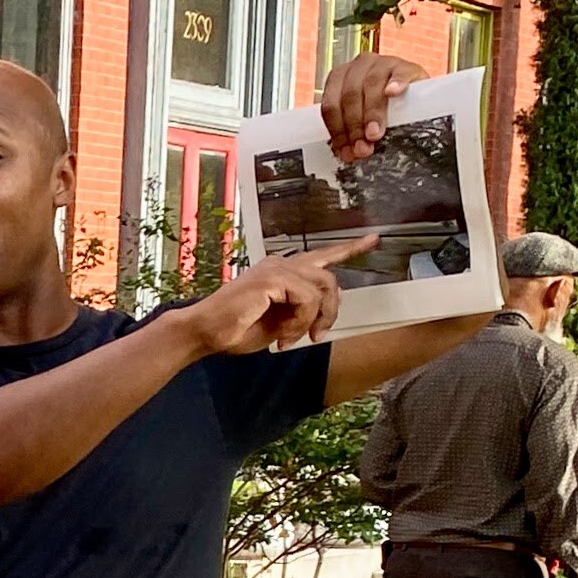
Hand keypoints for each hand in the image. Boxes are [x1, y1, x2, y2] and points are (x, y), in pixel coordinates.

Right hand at [172, 237, 373, 354]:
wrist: (204, 331)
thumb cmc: (235, 329)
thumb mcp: (280, 322)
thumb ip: (303, 310)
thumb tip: (329, 303)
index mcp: (281, 271)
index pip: (321, 256)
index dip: (349, 248)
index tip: (372, 239)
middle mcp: (280, 264)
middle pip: (329, 279)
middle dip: (330, 311)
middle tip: (315, 335)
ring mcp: (276, 269)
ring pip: (322, 289)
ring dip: (312, 320)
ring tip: (292, 338)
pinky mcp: (273, 279)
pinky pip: (307, 300)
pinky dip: (300, 322)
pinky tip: (283, 335)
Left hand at [321, 52, 428, 164]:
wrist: (415, 93)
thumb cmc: (383, 106)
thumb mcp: (363, 116)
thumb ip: (353, 131)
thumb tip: (350, 154)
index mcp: (339, 78)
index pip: (330, 106)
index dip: (337, 131)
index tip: (347, 151)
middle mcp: (358, 67)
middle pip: (349, 97)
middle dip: (354, 126)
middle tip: (363, 148)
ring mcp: (382, 63)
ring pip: (370, 86)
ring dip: (372, 112)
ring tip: (375, 134)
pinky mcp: (406, 66)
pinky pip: (399, 73)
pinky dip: (396, 83)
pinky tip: (393, 93)